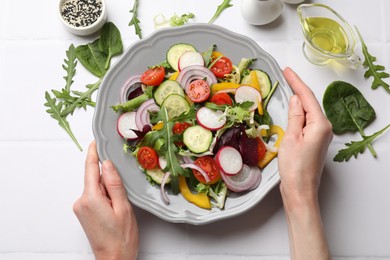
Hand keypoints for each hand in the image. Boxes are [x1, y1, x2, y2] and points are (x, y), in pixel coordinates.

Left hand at [73, 141, 138, 259]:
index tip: (96, 141)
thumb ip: (114, 184)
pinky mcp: (84, 212)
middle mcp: (82, 202)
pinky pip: (94, 195)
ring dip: (108, 189)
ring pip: (95, 187)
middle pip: (94, 177)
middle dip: (108, 177)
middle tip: (122, 189)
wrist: (114, 258)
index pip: (90, 168)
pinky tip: (114, 206)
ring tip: (120, 204)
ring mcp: (81, 208)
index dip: (93, 153)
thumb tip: (107, 164)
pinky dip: (104, 195)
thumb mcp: (123, 208)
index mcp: (91, 198)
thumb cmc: (121, 238)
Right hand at [278, 67, 331, 259]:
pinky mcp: (315, 142)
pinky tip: (292, 108)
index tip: (287, 70)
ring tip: (287, 87)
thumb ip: (295, 116)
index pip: (307, 97)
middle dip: (298, 88)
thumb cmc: (295, 168)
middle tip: (286, 75)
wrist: (300, 191)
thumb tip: (296, 99)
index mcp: (320, 125)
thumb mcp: (291, 137)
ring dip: (298, 100)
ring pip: (309, 112)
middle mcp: (324, 128)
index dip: (296, 82)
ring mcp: (321, 135)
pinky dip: (299, 113)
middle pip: (310, 102)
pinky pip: (307, 121)